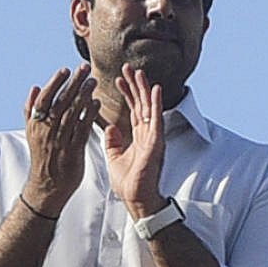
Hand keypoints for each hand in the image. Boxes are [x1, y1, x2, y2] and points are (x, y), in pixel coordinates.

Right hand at [21, 65, 99, 216]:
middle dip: (73, 83)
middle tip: (85, 68)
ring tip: (93, 81)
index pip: (45, 99)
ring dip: (84, 95)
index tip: (66, 70)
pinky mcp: (73, 152)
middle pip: (61, 102)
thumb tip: (35, 87)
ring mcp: (59, 142)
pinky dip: (89, 114)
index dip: (55, 83)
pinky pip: (82, 129)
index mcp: (35, 125)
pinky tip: (97, 103)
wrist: (47, 186)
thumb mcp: (32, 132)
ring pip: (72, 114)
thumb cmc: (42, 156)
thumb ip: (32, 110)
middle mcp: (46, 132)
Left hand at [105, 64, 165, 214]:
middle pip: (141, 104)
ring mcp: (153, 136)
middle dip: (135, 85)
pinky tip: (155, 89)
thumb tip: (110, 127)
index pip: (133, 109)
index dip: (127, 93)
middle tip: (128, 67)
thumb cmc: (128, 182)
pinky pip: (157, 119)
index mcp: (138, 136)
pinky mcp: (156, 142)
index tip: (118, 78)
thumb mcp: (114, 157)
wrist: (136, 199)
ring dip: (145, 89)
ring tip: (139, 72)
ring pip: (149, 107)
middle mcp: (147, 133)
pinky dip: (156, 103)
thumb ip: (113, 141)